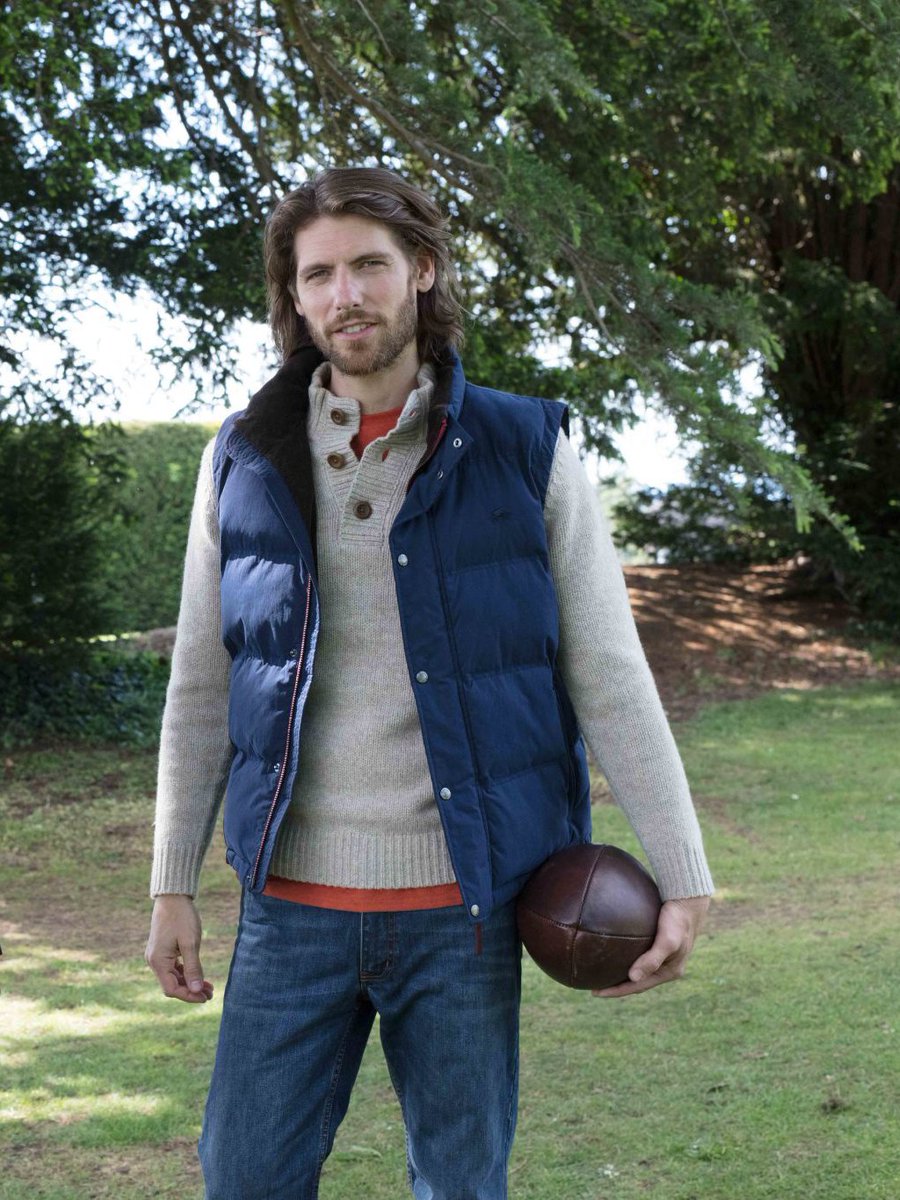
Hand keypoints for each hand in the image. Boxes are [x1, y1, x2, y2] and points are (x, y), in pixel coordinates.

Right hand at [145, 894, 213, 1002]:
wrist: (173, 896)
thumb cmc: (182, 917)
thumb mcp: (190, 943)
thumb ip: (193, 968)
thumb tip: (197, 990)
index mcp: (158, 961)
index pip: (172, 989)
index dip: (189, 996)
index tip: (205, 998)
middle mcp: (154, 961)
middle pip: (172, 985)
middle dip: (191, 991)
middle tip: (210, 994)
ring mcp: (157, 956)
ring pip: (173, 977)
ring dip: (189, 983)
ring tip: (208, 987)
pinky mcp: (162, 950)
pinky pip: (172, 968)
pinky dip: (185, 973)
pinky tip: (198, 975)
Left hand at [592, 894, 709, 998]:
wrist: (688, 900)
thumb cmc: (678, 920)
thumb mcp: (667, 941)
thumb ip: (652, 960)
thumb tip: (633, 978)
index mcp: (669, 972)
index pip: (637, 987)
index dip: (616, 991)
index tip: (595, 992)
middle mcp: (666, 967)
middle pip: (637, 981)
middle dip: (616, 986)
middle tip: (594, 986)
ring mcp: (663, 956)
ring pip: (637, 969)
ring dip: (621, 973)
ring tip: (601, 973)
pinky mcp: (658, 943)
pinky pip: (638, 954)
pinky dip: (625, 957)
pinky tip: (613, 951)